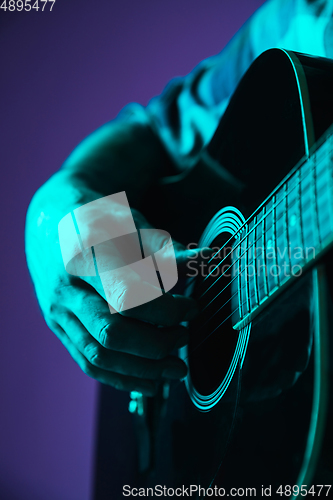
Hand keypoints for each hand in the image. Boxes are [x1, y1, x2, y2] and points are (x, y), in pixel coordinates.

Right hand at [26, 173, 208, 395]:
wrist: (51, 221)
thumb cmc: (98, 220)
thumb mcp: (132, 224)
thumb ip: (168, 251)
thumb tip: (210, 261)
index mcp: (84, 254)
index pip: (127, 296)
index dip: (166, 310)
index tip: (192, 309)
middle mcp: (65, 287)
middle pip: (111, 333)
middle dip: (157, 345)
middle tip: (185, 337)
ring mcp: (57, 311)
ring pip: (98, 355)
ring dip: (142, 370)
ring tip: (176, 369)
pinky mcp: (58, 327)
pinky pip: (87, 362)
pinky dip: (121, 378)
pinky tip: (150, 382)